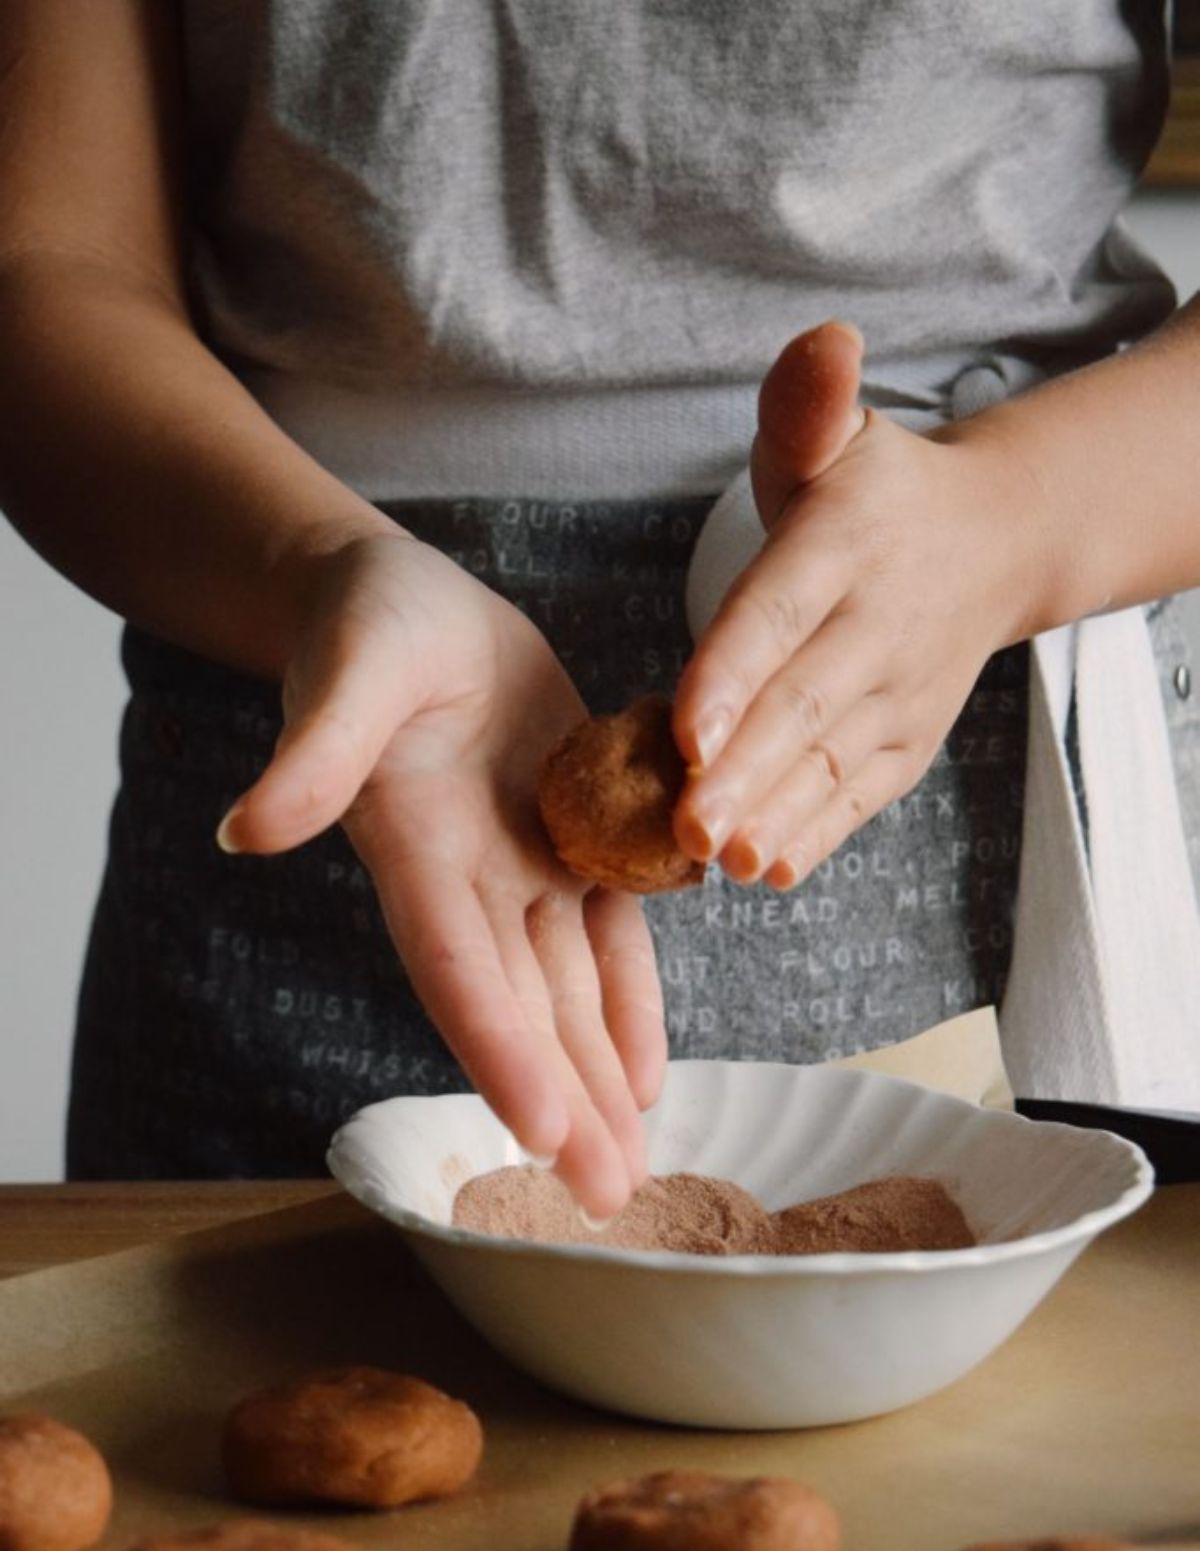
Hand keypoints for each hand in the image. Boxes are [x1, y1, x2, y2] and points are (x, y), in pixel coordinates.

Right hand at [217, 534, 664, 1218]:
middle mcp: (471, 880)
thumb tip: (246, 830)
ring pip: (571, 989)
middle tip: (606, 1197)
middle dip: (565, 1101)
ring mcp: (524, 865)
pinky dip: (630, 1000)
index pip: (457, 967)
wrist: (410, 606)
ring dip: (600, 1077)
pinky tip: (648, 1076)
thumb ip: (311, 754)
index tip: (538, 1131)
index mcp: (414, 849)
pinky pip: (612, 930)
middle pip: (524, 1007)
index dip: (496, 1048)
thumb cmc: (366, 625)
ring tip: (634, 1165)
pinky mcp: (572, 835)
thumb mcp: (346, 673)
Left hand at [673, 322, 1058, 886]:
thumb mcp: (836, 432)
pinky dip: (818, 833)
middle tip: (686, 825)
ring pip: (827, 762)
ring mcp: (895, 690)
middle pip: (800, 705)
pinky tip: (770, 870)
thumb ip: (807, 400)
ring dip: (774, 815)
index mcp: (844, 543)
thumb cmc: (876, 491)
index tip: (683, 730)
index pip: (779, 612)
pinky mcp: (904, 740)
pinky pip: (859, 793)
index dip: (732, 674)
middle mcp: (874, 624)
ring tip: (722, 860)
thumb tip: (826, 342)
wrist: (992, 543)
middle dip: (742, 770)